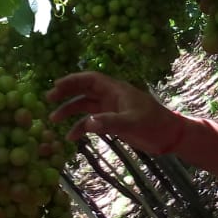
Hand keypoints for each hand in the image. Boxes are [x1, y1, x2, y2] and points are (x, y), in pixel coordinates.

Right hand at [46, 71, 183, 152]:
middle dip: (66, 94)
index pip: (90, 79)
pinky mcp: (113, 122)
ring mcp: (111, 109)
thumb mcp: (133, 123)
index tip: (55, 86)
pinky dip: (81, 128)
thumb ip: (110, 122)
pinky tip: (71, 138)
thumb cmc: (154, 124)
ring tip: (54, 120)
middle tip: (48, 100)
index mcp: (116, 90)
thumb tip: (88, 123)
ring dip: (70, 112)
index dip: (73, 81)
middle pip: (84, 90)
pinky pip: (92, 122)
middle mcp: (111, 96)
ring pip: (85, 106)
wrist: (169, 137)